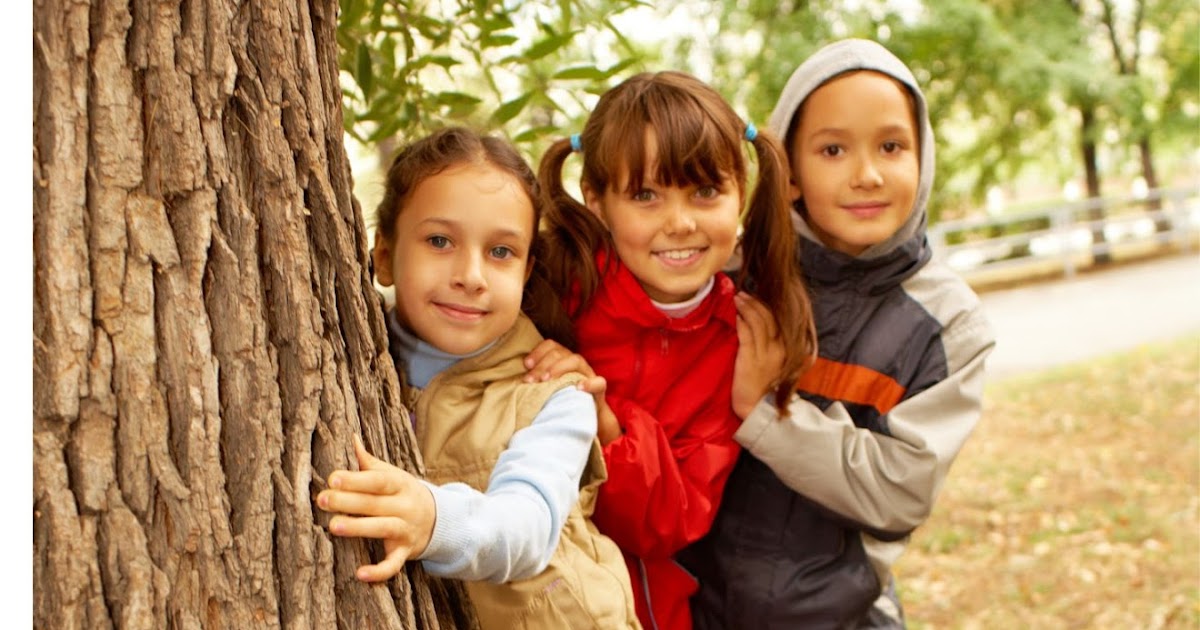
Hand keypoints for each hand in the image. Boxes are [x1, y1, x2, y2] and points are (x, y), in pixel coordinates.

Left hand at [316, 437, 436, 581]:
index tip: (333, 478)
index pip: (378, 480)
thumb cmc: (403, 493)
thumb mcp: (392, 475)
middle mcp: (405, 506)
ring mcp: (406, 530)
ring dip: (359, 527)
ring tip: (334, 526)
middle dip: (348, 501)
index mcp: (400, 484)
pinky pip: (394, 564)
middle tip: (322, 499)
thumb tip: (350, 438)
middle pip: (375, 503)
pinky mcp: (405, 552)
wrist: (439, 519)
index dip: (356, 479)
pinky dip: (379, 571)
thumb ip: (369, 461)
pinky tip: (360, 574)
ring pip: (383, 529)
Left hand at [523, 339, 620, 444]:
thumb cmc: (560, 399)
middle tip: (530, 380)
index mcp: (562, 358)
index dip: (538, 352)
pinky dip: (589, 383)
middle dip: (542, 365)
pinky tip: (578, 388)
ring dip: (559, 369)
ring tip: (547, 381)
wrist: (585, 415)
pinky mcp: (599, 388)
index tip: (526, 365)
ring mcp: (588, 374)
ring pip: (576, 361)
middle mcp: (576, 363)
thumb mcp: (546, 386)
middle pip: (560, 353)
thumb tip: (514, 380)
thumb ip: (536, 379)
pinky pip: (599, 382)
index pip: (551, 345)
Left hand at [732, 292, 785, 418]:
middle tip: (742, 294)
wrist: (754, 407)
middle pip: (768, 317)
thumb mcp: (772, 362)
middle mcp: (778, 349)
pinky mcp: (750, 359)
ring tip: (737, 299)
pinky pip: (746, 334)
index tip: (754, 297)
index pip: (777, 320)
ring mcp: (765, 354)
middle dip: (754, 302)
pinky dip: (741, 322)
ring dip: (746, 307)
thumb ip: (770, 344)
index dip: (764, 306)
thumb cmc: (760, 384)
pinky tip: (736, 315)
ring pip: (757, 322)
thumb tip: (757, 322)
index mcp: (785, 348)